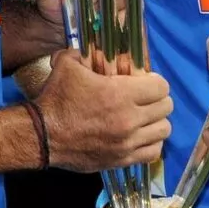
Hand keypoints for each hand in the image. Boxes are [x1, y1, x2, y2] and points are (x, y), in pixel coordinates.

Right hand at [37, 48, 172, 171]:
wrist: (42, 135)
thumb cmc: (56, 98)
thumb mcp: (66, 65)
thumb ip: (82, 52)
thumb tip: (92, 48)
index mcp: (120, 93)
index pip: (161, 87)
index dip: (156, 81)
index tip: (146, 81)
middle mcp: (130, 119)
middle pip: (166, 108)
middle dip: (158, 100)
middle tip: (146, 98)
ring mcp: (128, 142)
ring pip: (163, 130)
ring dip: (157, 122)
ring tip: (145, 118)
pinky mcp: (122, 159)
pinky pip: (153, 152)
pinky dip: (151, 143)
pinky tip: (141, 136)